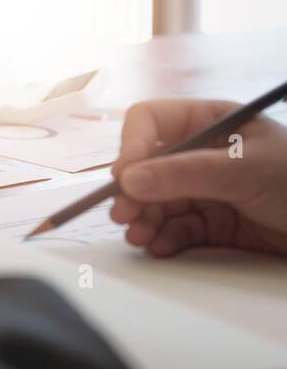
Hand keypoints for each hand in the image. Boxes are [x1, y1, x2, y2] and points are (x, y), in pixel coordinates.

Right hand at [109, 99, 286, 256]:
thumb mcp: (244, 171)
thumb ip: (185, 174)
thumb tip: (127, 179)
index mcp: (211, 122)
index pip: (150, 122)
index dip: (131, 146)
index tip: (123, 178)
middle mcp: (201, 153)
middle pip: (145, 167)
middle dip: (133, 192)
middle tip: (125, 216)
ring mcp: (205, 189)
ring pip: (155, 201)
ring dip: (143, 219)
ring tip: (141, 237)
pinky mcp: (212, 223)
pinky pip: (174, 228)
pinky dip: (162, 238)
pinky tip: (160, 246)